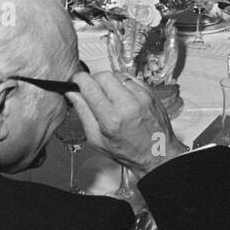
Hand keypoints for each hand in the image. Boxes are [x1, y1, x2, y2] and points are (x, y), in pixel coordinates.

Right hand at [68, 71, 186, 175]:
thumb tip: (72, 94)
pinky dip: (123, 84)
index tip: (76, 81)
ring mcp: (141, 97)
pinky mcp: (150, 93)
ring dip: (109, 82)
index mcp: (111, 118)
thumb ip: (83, 113)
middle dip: (94, 80)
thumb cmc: (128, 151)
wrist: (156, 154)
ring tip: (109, 96)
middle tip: (92, 90)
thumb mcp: (97, 139)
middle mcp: (127, 105)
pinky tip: (123, 96)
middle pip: (103, 76)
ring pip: (117, 75)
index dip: (78, 80)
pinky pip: (131, 78)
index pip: (89, 86)